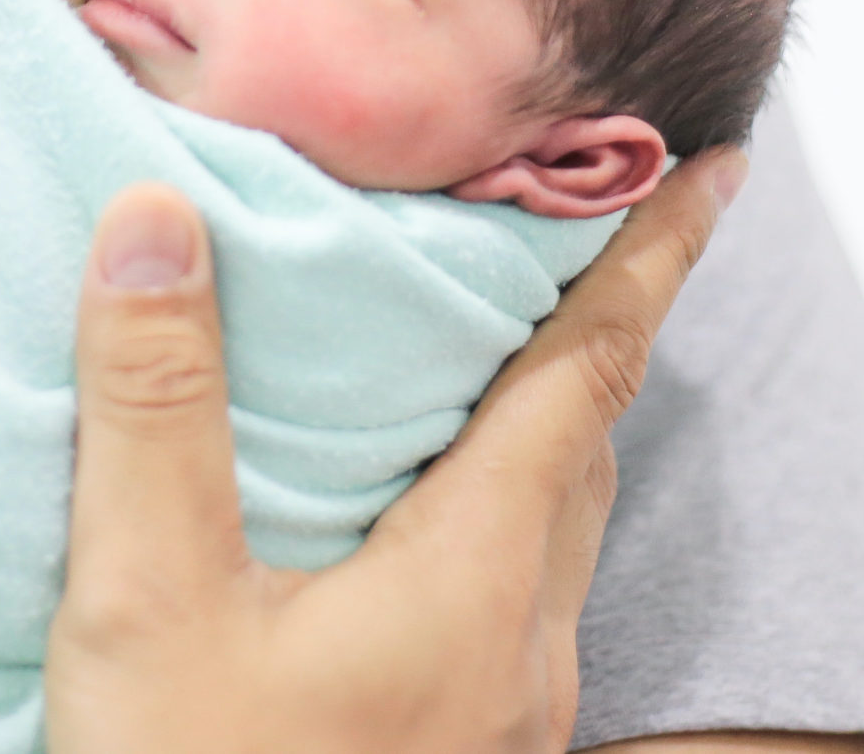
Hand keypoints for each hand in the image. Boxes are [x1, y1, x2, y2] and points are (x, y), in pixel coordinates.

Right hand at [44, 149, 743, 753]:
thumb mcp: (149, 610)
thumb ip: (155, 408)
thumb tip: (157, 218)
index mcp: (476, 582)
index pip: (589, 377)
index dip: (649, 259)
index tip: (714, 165)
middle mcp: (520, 646)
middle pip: (589, 448)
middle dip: (600, 327)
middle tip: (584, 225)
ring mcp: (500, 718)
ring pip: (555, 530)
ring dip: (549, 424)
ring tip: (496, 350)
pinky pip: (510, 595)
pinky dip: (495, 509)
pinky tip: (412, 520)